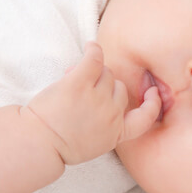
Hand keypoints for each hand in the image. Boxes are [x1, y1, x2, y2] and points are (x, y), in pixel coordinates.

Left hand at [22, 42, 161, 164]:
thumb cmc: (59, 144)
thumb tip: (102, 86)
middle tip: (83, 92)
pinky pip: (95, 58)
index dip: (152, 104)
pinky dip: (93, 50)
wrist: (39, 145)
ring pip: (107, 73)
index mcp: (116, 134)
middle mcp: (112, 116)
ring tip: (72, 81)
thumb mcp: (92, 143)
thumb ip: (105, 121)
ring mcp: (97, 99)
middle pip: (121, 88)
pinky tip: (89, 47)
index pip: (145, 119)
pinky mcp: (80, 84)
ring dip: (94, 72)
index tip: (152, 94)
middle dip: (105, 87)